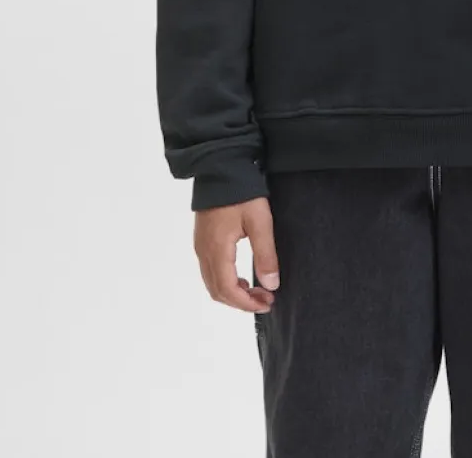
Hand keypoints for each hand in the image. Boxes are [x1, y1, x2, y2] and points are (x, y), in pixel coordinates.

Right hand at [194, 195, 279, 313]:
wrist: (221, 167)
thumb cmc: (242, 193)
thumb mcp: (260, 222)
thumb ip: (265, 254)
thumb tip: (271, 285)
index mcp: (217, 250)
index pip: (228, 290)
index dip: (246, 303)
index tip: (266, 304)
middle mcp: (203, 252)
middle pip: (217, 291)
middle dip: (241, 301)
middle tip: (265, 299)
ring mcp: (200, 245)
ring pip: (212, 282)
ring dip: (233, 292)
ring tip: (256, 290)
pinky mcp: (202, 239)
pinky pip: (210, 270)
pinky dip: (225, 280)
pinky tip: (242, 276)